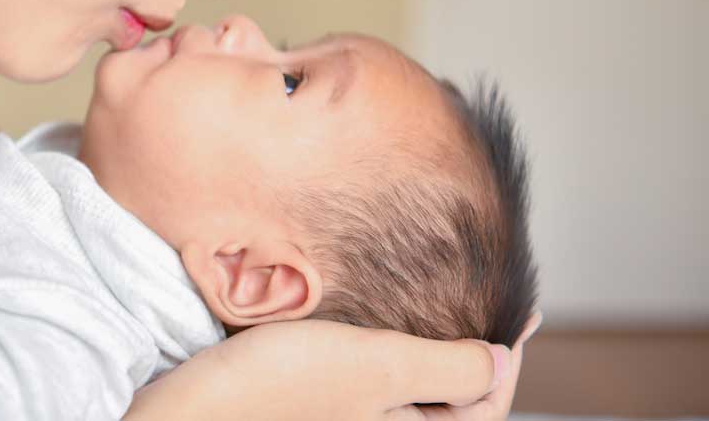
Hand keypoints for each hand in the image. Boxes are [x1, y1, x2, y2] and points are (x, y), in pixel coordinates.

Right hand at [124, 313, 541, 420]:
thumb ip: (448, 366)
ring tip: (439, 307)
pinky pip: (375, 394)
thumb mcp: (376, 367)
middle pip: (452, 404)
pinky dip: (388, 359)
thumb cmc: (280, 390)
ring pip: (412, 397)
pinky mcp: (321, 416)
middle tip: (482, 304)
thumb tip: (500, 363)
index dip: (507, 357)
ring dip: (430, 354)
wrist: (190, 410)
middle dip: (471, 355)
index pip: (486, 407)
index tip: (522, 309)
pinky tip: (380, 324)